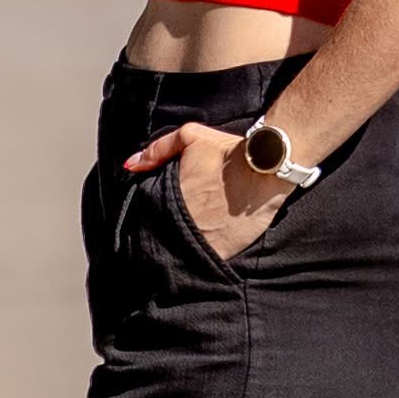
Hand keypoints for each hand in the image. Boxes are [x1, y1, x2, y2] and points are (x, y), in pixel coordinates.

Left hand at [122, 116, 291, 260]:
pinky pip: (205, 260)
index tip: (161, 212)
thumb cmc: (229, 152)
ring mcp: (202, 240)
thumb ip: (159, 149)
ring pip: (182, 251)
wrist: (267, 168)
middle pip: (163, 234)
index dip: (152, 214)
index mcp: (170, 198)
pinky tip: (208, 246)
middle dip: (167, 230)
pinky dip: (204, 256)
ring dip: (184, 245)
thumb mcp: (190, 137)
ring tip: (192, 236)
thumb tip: (131, 165)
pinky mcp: (222, 253)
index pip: (149, 213)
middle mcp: (182, 222)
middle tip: (178, 223)